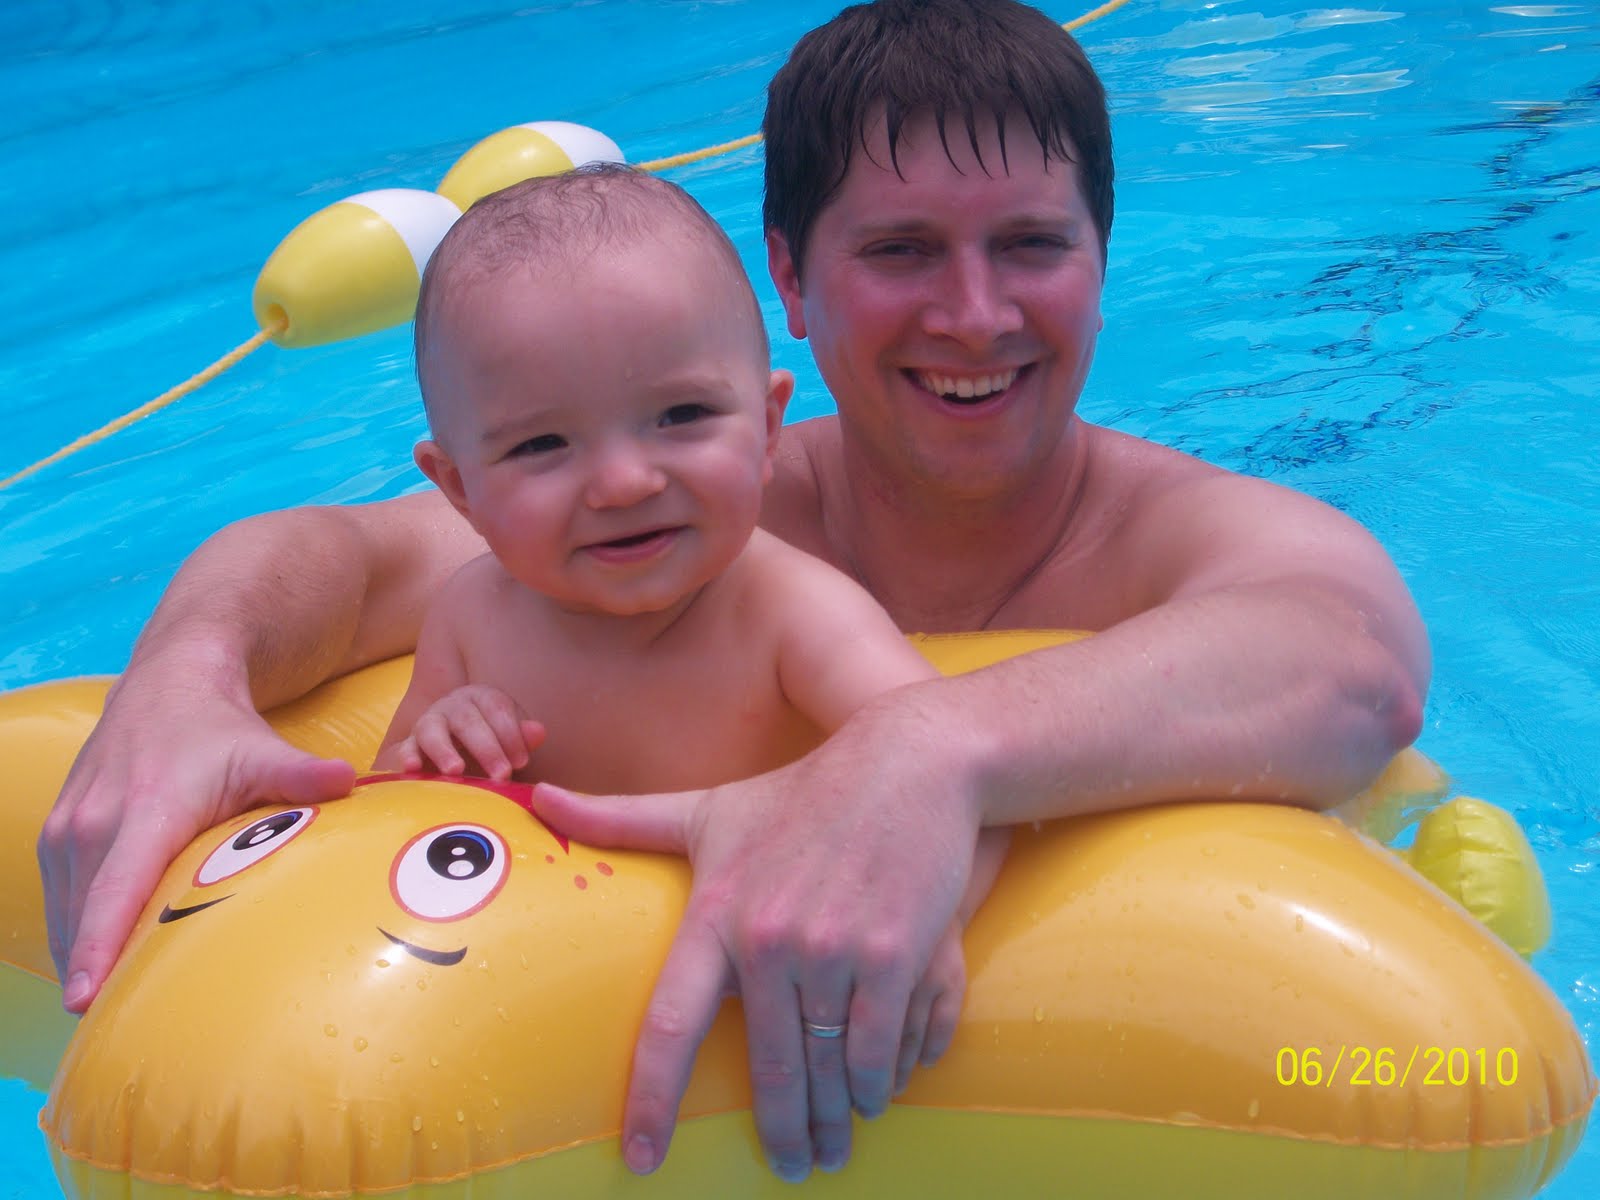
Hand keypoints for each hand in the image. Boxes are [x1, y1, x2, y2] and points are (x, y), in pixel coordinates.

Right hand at [38, 681, 354, 1012]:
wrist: (168, 681)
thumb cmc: (219, 727)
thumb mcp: (263, 749)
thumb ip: (302, 773)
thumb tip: (351, 782)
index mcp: (146, 811)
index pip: (113, 890)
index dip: (96, 947)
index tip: (84, 1000)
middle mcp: (94, 822)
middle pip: (84, 916)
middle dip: (94, 975)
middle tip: (118, 1032)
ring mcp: (67, 828)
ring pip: (66, 915)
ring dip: (82, 961)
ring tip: (111, 1016)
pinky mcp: (56, 833)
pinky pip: (59, 901)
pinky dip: (75, 937)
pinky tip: (100, 971)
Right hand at [376, 684, 544, 780]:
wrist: (455, 757)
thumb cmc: (490, 750)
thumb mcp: (509, 743)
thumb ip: (522, 738)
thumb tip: (538, 732)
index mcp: (482, 697)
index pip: (497, 708)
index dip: (511, 734)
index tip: (522, 762)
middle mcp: (453, 706)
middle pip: (468, 720)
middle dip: (487, 748)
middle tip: (502, 776)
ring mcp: (428, 723)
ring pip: (433, 730)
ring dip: (445, 751)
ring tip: (457, 771)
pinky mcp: (408, 745)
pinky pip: (404, 748)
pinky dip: (407, 756)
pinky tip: (413, 768)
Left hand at [531, 695, 980, 1181]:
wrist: (910, 763)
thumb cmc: (802, 793)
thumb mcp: (709, 809)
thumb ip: (623, 818)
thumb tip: (539, 799)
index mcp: (717, 913)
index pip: (670, 1024)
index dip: (652, 1098)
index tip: (641, 1157)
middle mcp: (769, 938)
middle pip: (770, 1069)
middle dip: (784, 1132)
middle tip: (790, 1166)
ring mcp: (835, 949)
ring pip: (830, 1068)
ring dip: (835, 1117)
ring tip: (834, 1143)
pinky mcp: (897, 953)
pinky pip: (882, 1048)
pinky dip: (879, 1082)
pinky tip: (876, 1096)